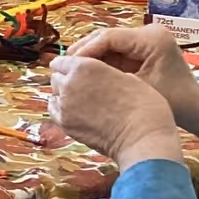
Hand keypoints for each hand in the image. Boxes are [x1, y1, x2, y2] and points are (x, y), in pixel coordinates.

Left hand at [49, 55, 182, 170]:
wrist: (142, 138)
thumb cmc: (144, 108)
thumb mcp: (130, 78)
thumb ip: (108, 73)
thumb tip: (104, 76)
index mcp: (86, 67)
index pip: (62, 61)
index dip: (69, 65)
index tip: (74, 70)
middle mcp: (70, 83)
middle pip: (57, 77)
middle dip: (65, 79)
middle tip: (81, 86)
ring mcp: (65, 104)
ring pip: (54, 94)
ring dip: (63, 95)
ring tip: (81, 101)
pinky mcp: (65, 123)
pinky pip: (54, 111)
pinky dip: (61, 109)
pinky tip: (76, 112)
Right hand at [68, 25, 198, 133]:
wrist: (195, 108)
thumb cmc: (172, 102)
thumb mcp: (136, 88)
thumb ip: (106, 76)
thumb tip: (72, 69)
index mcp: (152, 38)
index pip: (108, 37)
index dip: (85, 50)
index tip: (69, 66)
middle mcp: (149, 32)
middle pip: (105, 37)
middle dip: (84, 52)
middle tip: (64, 67)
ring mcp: (145, 39)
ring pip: (106, 43)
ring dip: (89, 56)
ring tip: (71, 70)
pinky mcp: (141, 48)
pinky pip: (114, 50)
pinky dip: (99, 61)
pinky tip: (85, 72)